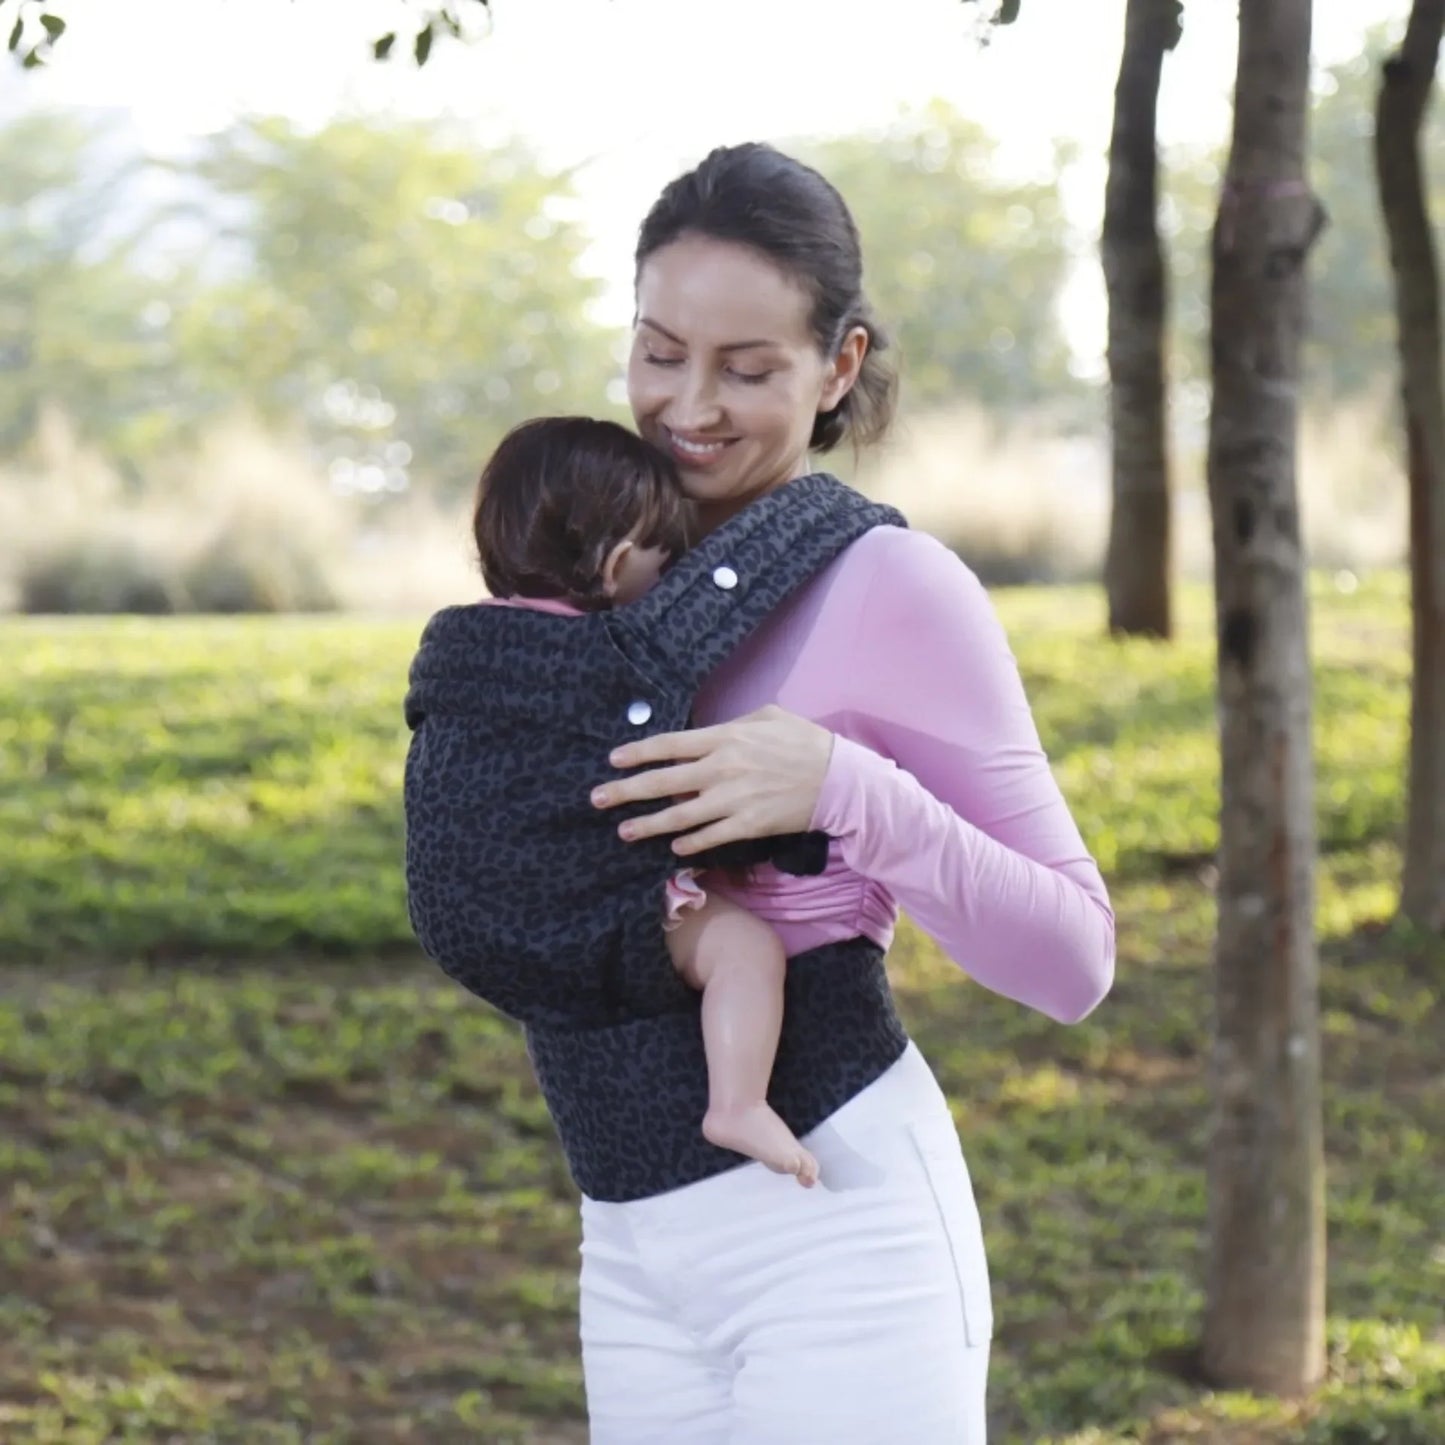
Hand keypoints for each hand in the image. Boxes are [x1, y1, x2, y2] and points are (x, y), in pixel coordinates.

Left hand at [592, 705, 835, 856]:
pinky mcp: (748, 825)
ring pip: (679, 815)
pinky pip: (709, 837)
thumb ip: (733, 723)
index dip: (638, 753)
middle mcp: (722, 768)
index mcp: (725, 737)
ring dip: (648, 824)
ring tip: (624, 831)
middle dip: (626, 790)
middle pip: (663, 781)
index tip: (613, 760)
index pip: (669, 744)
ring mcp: (733, 800)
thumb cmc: (805, 742)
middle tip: (598, 799)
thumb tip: (708, 733)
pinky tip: (672, 845)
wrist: (839, 779)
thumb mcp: (769, 716)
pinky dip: (688, 842)